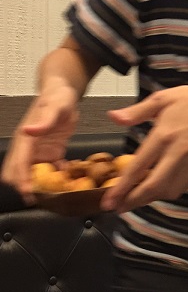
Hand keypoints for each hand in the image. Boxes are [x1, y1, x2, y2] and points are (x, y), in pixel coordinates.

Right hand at [1, 86, 78, 201]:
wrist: (64, 92)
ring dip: (40, 186)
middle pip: (17, 173)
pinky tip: (67, 181)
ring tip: (56, 194)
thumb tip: (28, 131)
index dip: (21, 180)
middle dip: (25, 187)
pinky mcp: (50, 153)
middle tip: (41, 199)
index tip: (28, 194)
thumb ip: (44, 120)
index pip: (18, 163)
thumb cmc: (58, 97)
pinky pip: (50, 171)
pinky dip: (56, 178)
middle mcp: (28, 148)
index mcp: (26, 138)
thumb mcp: (55, 106)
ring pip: (32, 176)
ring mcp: (38, 152)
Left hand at [101, 85, 187, 211]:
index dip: (122, 187)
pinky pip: (181, 187)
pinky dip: (166, 193)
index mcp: (164, 135)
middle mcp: (177, 153)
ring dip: (150, 199)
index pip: (139, 167)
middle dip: (133, 201)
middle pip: (154, 187)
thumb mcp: (162, 98)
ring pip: (169, 191)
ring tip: (133, 200)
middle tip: (117, 208)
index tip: (108, 201)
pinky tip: (155, 190)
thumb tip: (113, 117)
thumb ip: (136, 112)